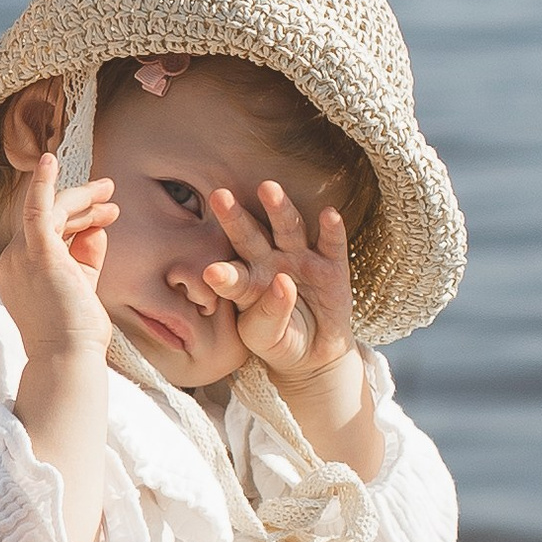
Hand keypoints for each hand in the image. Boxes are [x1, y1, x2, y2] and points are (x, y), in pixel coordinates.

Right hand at [0, 156, 117, 367]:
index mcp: (19, 271)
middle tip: (110, 192)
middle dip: (82, 204)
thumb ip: (87, 255)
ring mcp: (21, 257)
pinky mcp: (37, 255)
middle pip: (48, 219)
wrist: (68, 357)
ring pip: (51, 212)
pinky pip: (36, 210)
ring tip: (109, 192)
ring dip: (82, 199)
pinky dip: (42, 184)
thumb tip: (98, 228)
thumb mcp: (83, 285)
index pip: (46, 231)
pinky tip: (49, 160)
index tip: (106, 213)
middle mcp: (13, 261)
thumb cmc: (76, 332)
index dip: (76, 218)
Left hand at [198, 181, 358, 388]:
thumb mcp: (267, 337)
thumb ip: (270, 314)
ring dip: (279, 209)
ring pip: (289, 230)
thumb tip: (283, 282)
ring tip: (268, 189)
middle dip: (236, 217)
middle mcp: (270, 262)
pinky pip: (331, 244)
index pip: (232, 275)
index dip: (224, 274)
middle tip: (219, 197)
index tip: (210, 272)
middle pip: (251, 237)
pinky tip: (329, 214)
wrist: (315, 352)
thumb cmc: (279, 341)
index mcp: (247, 282)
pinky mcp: (331, 265)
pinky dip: (332, 229)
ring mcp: (301, 259)